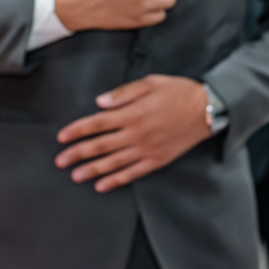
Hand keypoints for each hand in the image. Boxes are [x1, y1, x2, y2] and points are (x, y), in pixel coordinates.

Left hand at [55, 74, 210, 191]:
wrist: (207, 109)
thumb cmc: (179, 92)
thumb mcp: (151, 82)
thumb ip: (124, 92)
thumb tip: (100, 102)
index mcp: (132, 113)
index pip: (97, 123)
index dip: (77, 130)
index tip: (62, 137)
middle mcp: (136, 133)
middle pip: (100, 145)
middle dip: (77, 153)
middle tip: (60, 161)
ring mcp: (146, 149)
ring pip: (113, 162)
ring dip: (92, 169)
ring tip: (76, 176)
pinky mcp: (157, 160)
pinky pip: (132, 173)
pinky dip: (116, 180)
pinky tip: (102, 185)